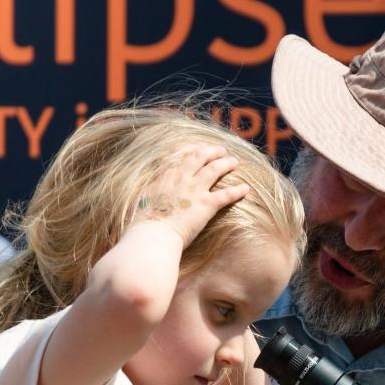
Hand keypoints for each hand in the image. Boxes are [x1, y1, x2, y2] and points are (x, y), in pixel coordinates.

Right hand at [131, 144, 248, 246]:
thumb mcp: (138, 204)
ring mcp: (194, 190)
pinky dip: (237, 190)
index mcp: (163, 176)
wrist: (151, 236)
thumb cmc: (140, 225)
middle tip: (220, 150)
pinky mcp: (206, 205)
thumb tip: (140, 200)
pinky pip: (226, 194)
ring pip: (215, 169)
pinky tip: (246, 188)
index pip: (178, 155)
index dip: (190, 150)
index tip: (196, 148)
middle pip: (199, 156)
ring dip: (226, 163)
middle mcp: (180, 178)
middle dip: (211, 151)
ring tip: (234, 161)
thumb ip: (143, 197)